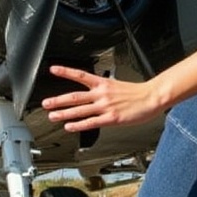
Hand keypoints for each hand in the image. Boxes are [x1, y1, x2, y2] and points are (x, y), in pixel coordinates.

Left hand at [41, 65, 164, 131]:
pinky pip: (91, 122)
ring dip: (64, 113)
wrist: (151, 98)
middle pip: (75, 96)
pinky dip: (79, 125)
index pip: (81, 75)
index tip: (53, 70)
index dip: (66, 72)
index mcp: (103, 83)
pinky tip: (69, 127)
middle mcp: (102, 94)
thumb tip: (93, 94)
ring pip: (80, 110)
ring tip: (52, 116)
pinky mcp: (111, 118)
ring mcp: (105, 106)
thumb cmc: (137, 93)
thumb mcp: (117, 85)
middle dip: (58, 100)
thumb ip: (103, 90)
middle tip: (46, 103)